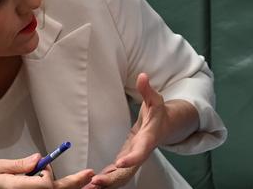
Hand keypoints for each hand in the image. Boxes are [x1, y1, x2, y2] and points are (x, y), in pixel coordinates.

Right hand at [0, 154, 93, 188]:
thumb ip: (17, 165)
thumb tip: (38, 159)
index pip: (45, 184)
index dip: (47, 173)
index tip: (43, 165)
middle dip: (74, 183)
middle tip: (89, 174)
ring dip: (66, 186)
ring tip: (83, 180)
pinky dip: (58, 188)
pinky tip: (69, 185)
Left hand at [88, 73, 166, 187]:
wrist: (164, 127)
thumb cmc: (158, 113)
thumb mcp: (155, 99)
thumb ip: (148, 90)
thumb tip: (143, 76)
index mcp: (148, 139)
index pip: (141, 151)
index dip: (132, 158)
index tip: (120, 163)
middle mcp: (140, 153)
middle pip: (128, 171)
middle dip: (113, 178)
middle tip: (96, 182)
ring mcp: (132, 159)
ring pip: (120, 177)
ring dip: (106, 184)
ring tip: (87, 188)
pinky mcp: (125, 161)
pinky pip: (115, 174)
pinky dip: (104, 181)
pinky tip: (90, 186)